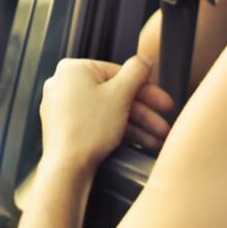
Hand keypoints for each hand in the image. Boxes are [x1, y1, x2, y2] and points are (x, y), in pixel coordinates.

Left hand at [40, 57, 173, 172]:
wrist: (67, 167)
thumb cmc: (87, 130)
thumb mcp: (121, 95)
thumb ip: (136, 72)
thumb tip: (144, 60)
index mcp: (73, 69)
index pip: (119, 73)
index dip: (147, 89)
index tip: (163, 101)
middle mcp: (64, 84)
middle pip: (115, 93)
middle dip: (144, 112)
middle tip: (162, 123)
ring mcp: (63, 107)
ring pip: (108, 110)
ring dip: (136, 125)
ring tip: (156, 139)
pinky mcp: (66, 127)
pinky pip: (97, 122)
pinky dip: (118, 130)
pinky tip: (139, 142)